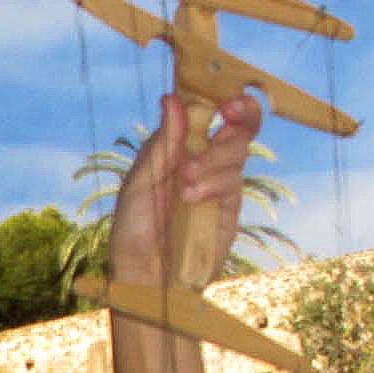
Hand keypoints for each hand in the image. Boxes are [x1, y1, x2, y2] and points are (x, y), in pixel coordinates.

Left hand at [108, 90, 265, 291]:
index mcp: (178, 148)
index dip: (223, 99)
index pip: (209, 113)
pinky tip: (192, 197)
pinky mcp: (229, 207)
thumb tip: (172, 99)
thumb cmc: (134, 229)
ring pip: (237, 152)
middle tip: (229, 113)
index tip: (222, 97)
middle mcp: (202, 160)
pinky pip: (233, 183)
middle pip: (237, 127)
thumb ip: (162, 144)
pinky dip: (214, 184)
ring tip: (185, 183)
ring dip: (213, 160)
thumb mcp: (141, 182)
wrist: (144, 275)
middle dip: (239, 116)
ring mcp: (219, 183)